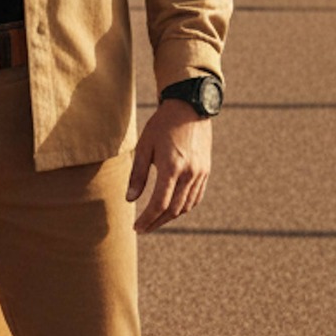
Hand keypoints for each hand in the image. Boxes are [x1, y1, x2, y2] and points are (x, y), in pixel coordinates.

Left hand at [126, 100, 212, 233]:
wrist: (190, 106)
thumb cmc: (162, 124)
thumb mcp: (145, 146)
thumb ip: (138, 174)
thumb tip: (130, 199)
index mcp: (172, 167)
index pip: (159, 204)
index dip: (147, 219)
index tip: (136, 227)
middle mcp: (189, 173)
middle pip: (173, 210)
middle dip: (157, 222)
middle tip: (143, 228)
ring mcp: (200, 173)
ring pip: (186, 206)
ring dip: (170, 217)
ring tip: (155, 220)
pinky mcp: (205, 171)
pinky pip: (196, 197)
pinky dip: (184, 207)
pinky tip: (172, 209)